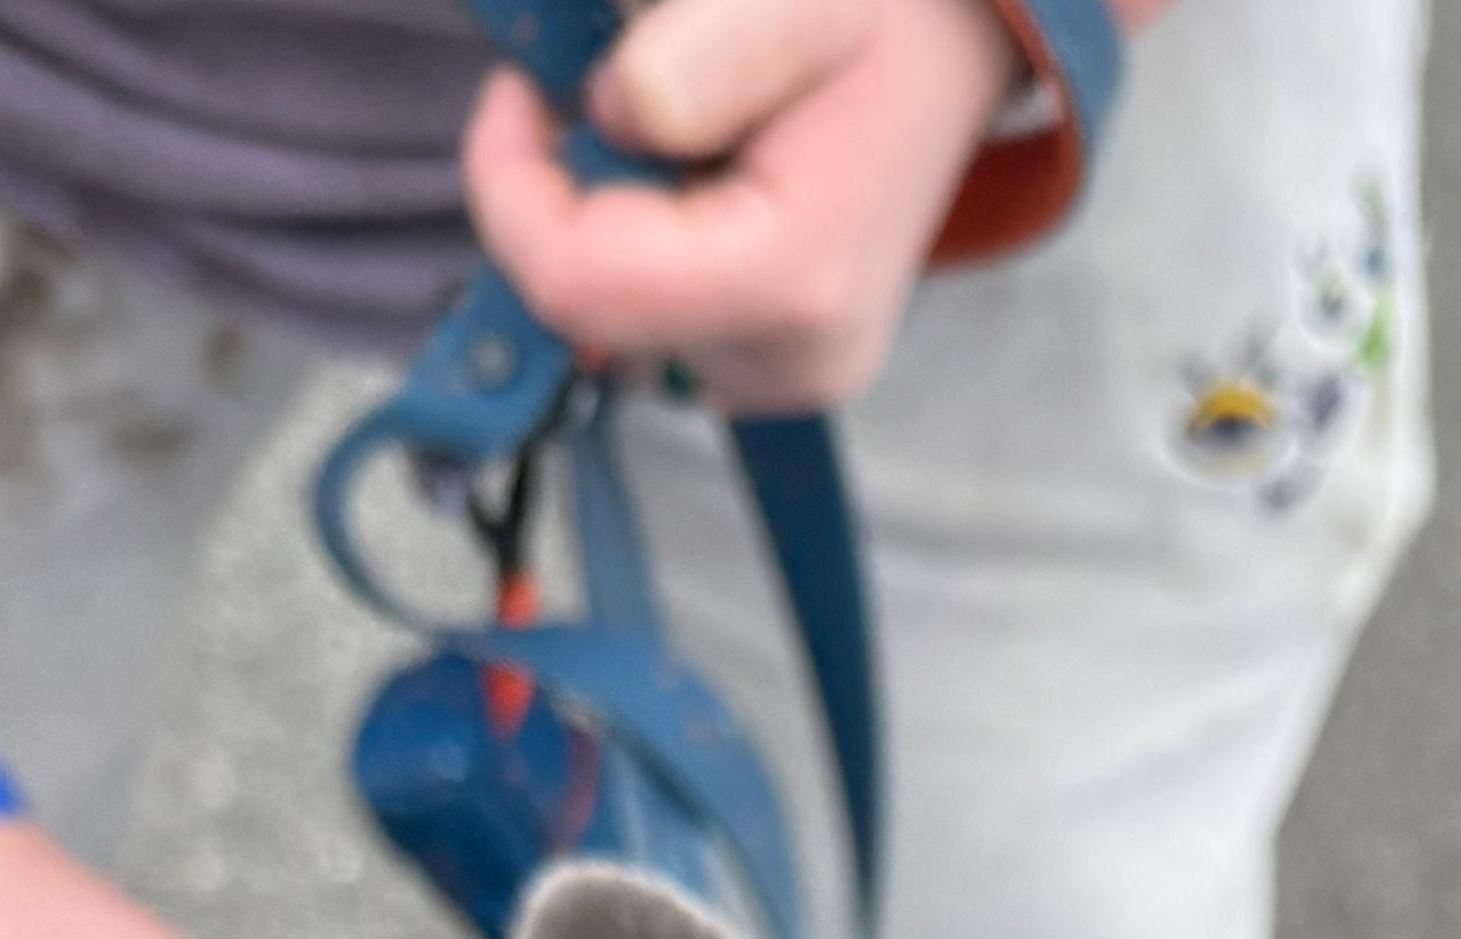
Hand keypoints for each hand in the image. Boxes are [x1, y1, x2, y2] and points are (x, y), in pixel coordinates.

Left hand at [461, 0, 1019, 414]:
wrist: (951, 47)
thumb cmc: (882, 11)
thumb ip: (698, 57)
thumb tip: (610, 113)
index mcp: (791, 281)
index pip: (573, 285)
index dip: (510, 182)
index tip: (526, 84)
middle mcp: (789, 363)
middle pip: (583, 317)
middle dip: (559, 199)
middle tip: (604, 92)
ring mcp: (782, 380)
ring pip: (604, 329)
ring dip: (592, 222)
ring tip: (664, 134)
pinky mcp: (769, 372)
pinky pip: (645, 328)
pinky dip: (630, 248)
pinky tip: (683, 183)